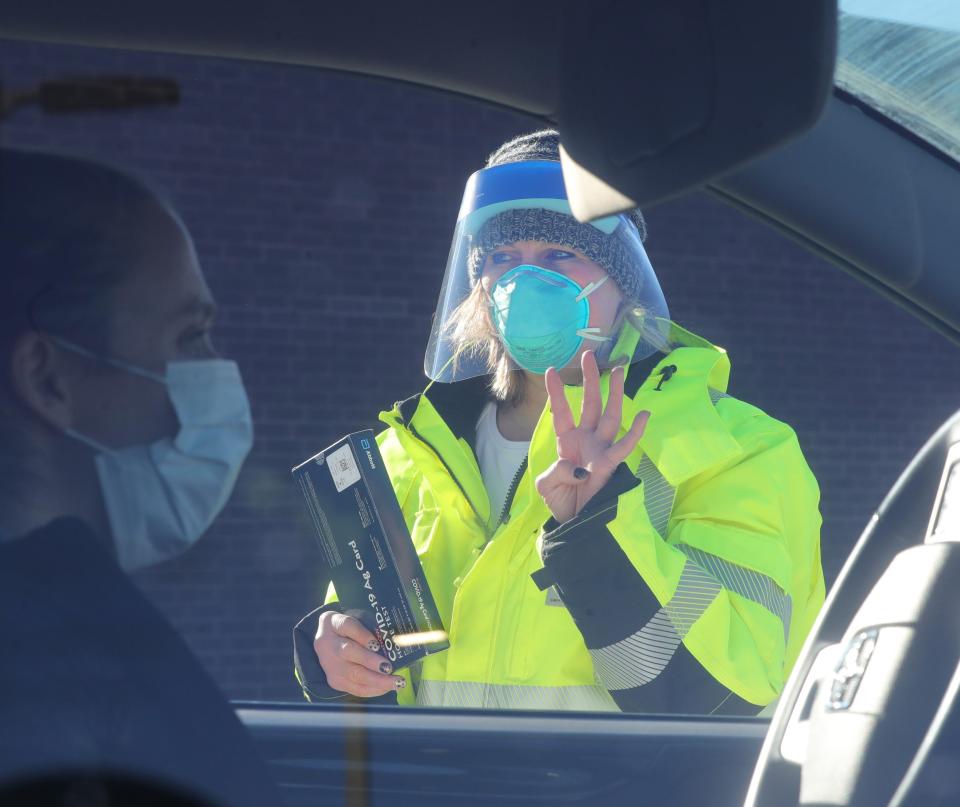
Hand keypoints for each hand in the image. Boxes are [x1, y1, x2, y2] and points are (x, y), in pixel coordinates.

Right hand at [314, 611, 405, 697]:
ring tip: (395, 682)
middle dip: (371, 662)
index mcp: (332, 623)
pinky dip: (373, 689)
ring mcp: (329, 665)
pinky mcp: (335, 681)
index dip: (362, 635)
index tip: (376, 644)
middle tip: (390, 668)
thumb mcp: (355, 619)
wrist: (328, 641)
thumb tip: (387, 643)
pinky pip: (355, 688)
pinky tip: (386, 687)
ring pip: (352, 675)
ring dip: (376, 681)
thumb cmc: (348, 629)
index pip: (346, 626)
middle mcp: (327, 644)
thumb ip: (368, 627)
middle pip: (348, 653)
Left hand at [536, 351, 649, 522]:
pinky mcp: (611, 465)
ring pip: (610, 416)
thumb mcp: (545, 487)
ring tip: (617, 370)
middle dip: (590, 381)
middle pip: (589, 405)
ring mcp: (600, 450)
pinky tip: (643, 413)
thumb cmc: (561, 503)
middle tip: (589, 356)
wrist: (575, 524)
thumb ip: (553, 473)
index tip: (551, 370)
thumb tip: (574, 467)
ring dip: (614, 394)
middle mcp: (586, 441)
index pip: (561, 413)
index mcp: (567, 443)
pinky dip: (635, 431)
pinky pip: (624, 446)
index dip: (557, 393)